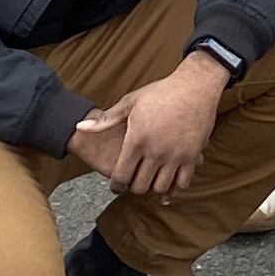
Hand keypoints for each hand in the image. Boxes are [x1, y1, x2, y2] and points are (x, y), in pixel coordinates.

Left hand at [71, 52, 227, 197]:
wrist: (194, 86)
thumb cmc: (161, 93)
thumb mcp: (130, 102)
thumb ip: (106, 119)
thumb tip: (80, 127)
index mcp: (137, 139)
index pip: (122, 176)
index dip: (117, 186)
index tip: (117, 186)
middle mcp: (155, 151)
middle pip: (140, 186)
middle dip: (134, 188)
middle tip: (133, 183)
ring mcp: (175, 155)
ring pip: (161, 187)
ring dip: (154, 188)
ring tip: (151, 181)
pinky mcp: (192, 156)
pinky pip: (183, 183)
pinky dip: (175, 187)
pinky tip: (170, 182)